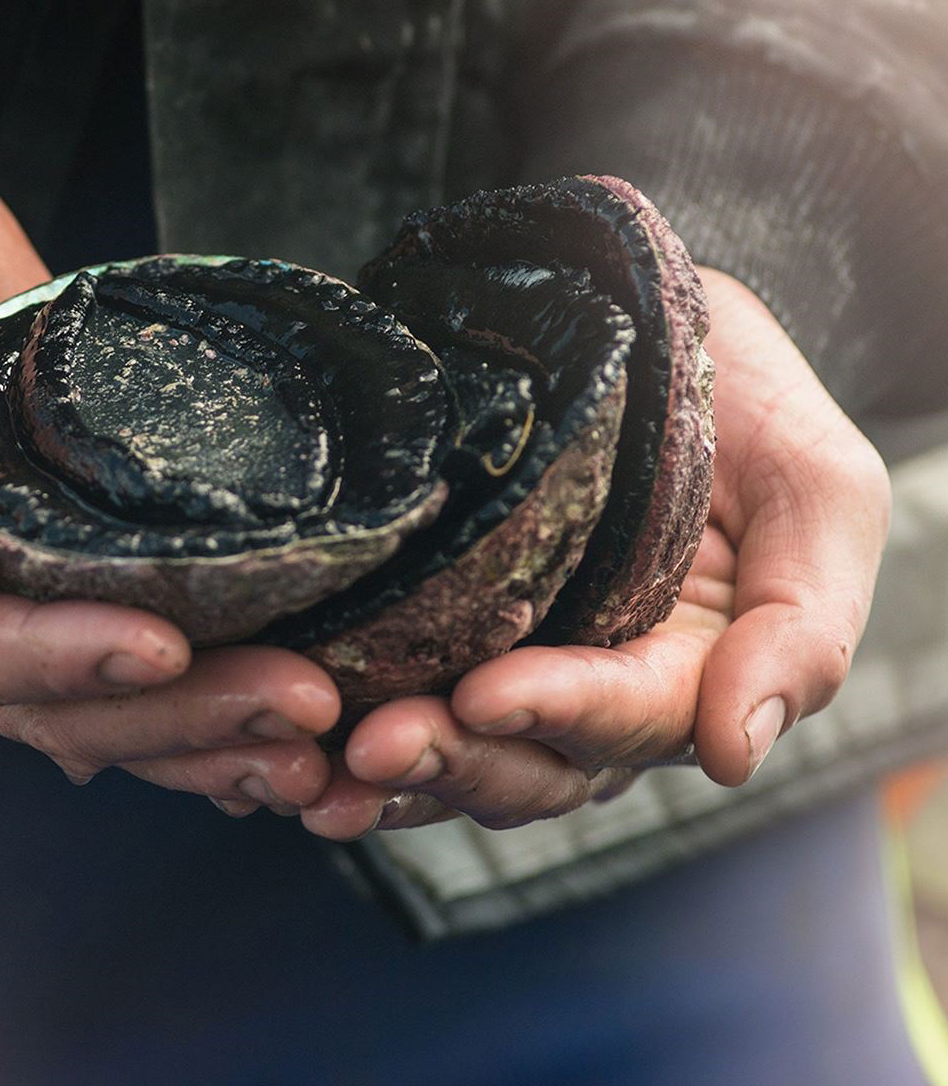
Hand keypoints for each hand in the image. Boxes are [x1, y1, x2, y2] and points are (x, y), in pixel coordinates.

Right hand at [0, 125, 337, 811]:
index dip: (59, 658)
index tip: (162, 648)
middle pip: (47, 699)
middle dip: (173, 712)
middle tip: (295, 702)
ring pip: (96, 698)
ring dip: (202, 722)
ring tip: (308, 730)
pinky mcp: (56, 553)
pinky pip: (119, 643)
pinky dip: (192, 692)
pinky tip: (262, 719)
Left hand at [301, 266, 890, 838]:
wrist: (663, 331)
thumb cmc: (756, 410)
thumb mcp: (821, 499)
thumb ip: (801, 629)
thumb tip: (732, 755)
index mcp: (685, 672)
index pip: (622, 717)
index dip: (555, 711)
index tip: (484, 696)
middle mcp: (590, 686)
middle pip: (523, 764)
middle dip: (451, 761)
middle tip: (370, 749)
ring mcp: (512, 654)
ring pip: (452, 747)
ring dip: (383, 772)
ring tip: (307, 771)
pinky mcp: (443, 614)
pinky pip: (395, 683)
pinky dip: (338, 723)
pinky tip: (280, 736)